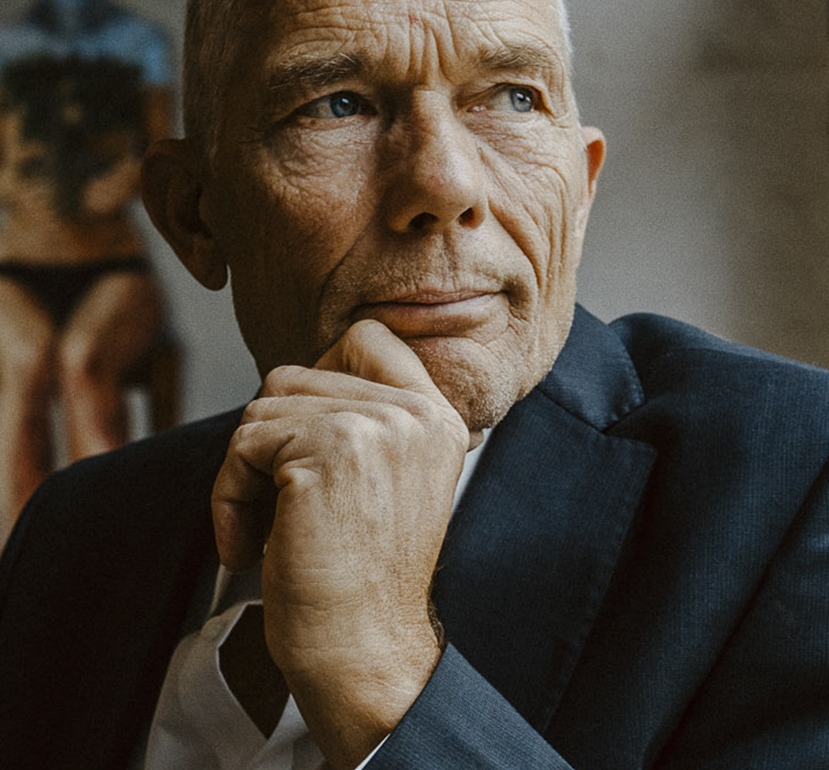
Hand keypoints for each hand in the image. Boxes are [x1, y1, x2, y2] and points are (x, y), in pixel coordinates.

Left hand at [211, 319, 469, 767]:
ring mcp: (372, 425)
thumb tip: (290, 382)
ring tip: (266, 527)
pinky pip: (243, 445)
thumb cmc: (363, 579)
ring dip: (246, 470)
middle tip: (278, 503)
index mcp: (437, 415)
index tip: (309, 442)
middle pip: (296, 376)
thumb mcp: (390, 480)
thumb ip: (365, 419)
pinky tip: (249, 545)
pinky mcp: (324, 451)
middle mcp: (414, 411)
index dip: (322, 374)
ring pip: (264, 407)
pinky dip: (228, 496)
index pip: (369, 337)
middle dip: (270, 440)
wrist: (365, 653)